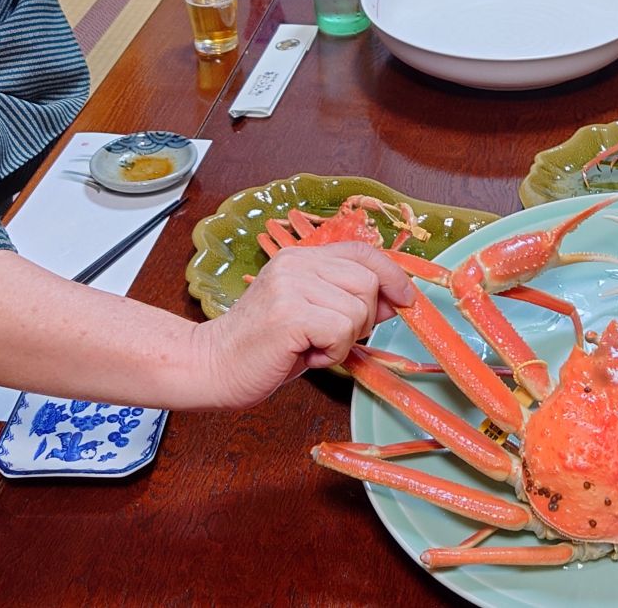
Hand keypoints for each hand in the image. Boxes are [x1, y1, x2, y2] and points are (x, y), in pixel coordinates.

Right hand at [199, 242, 416, 408]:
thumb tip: (396, 300)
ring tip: (311, 346)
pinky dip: (331, 353)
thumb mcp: (311, 315)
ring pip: (358, 310)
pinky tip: (304, 354)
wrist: (211, 366)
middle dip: (362, 318)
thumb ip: (348, 302)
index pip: (363, 252)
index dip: (393, 275)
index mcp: (301, 258)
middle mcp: (296, 264)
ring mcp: (291, 286)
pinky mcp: (289, 314)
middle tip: (330, 337)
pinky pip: (341, 332)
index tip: (406, 299)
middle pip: (368, 283)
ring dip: (344, 340)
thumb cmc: (262, 347)